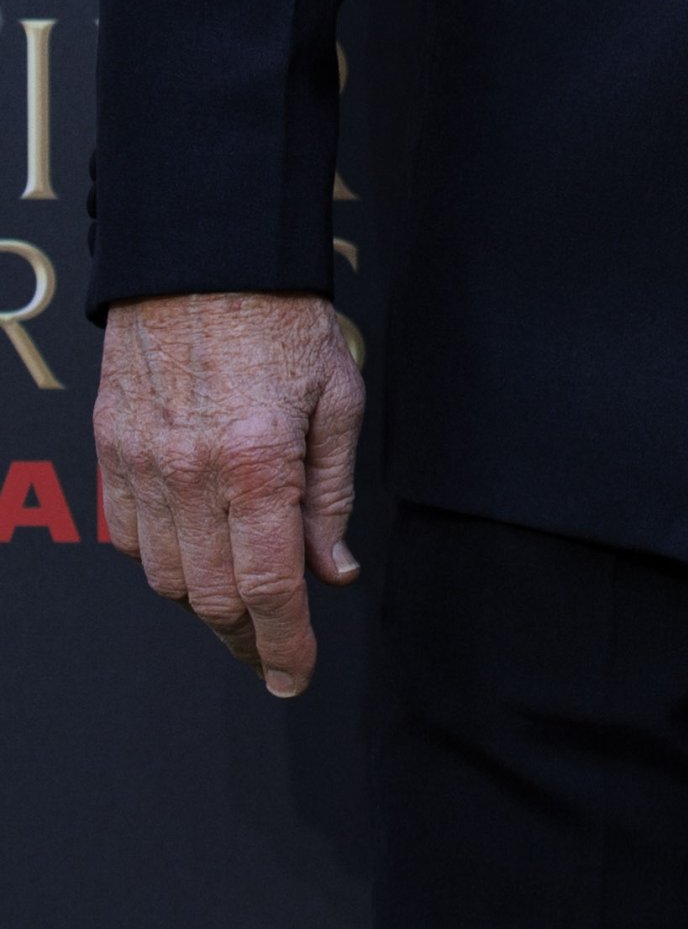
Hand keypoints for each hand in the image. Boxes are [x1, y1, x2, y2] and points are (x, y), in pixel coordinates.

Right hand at [95, 290, 363, 696]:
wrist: (206, 252)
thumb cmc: (283, 316)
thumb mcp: (337, 397)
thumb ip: (331, 495)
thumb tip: (333, 571)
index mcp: (257, 461)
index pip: (268, 588)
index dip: (285, 645)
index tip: (296, 676)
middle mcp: (190, 473)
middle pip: (211, 598)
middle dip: (248, 637)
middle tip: (275, 649)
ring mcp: (141, 464)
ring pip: (165, 577)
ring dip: (206, 599)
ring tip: (242, 597)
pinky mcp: (110, 450)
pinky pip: (127, 536)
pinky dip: (161, 557)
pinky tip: (194, 546)